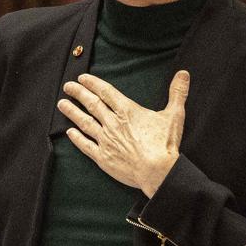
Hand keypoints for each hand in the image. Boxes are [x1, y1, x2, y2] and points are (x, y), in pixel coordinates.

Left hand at [57, 70, 189, 197]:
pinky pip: (86, 145)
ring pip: (84, 122)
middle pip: (91, 104)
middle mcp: (113, 123)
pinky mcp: (103, 158)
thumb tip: (184, 74)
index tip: (82, 78)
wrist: (158, 172)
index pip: (106, 92)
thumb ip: (177, 92)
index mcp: (128, 111)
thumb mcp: (175, 114)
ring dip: (72, 112)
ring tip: (61, 104)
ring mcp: (106, 141)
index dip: (93, 83)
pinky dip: (76, 138)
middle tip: (67, 86)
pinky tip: (69, 132)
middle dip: (78, 93)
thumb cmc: (166, 144)